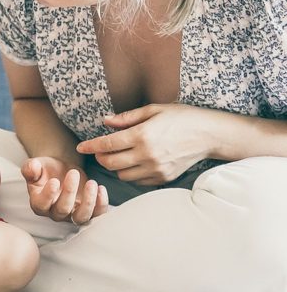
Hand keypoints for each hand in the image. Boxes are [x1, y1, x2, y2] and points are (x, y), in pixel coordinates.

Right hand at [21, 156, 107, 224]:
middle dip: (69, 192)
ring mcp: (72, 214)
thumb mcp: (36, 166)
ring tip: (92, 183)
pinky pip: (96, 214)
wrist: (60, 170)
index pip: (42, 204)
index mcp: (39, 202)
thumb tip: (32, 167)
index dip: (48, 195)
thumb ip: (30, 167)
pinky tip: (101, 188)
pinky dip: (101, 204)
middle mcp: (55, 212)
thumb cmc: (46, 170)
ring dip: (88, 202)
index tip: (54, 181)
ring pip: (81, 217)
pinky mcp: (88, 211)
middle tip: (73, 172)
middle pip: (62, 210)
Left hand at [77, 104, 212, 185]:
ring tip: (118, 155)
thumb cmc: (181, 117)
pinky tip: (134, 162)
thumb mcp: (153, 110)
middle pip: (111, 163)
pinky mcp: (163, 179)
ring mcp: (156, 169)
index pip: (108, 144)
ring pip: (123, 175)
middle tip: (100, 150)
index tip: (81, 146)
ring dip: (115, 166)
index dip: (91, 146)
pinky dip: (131, 173)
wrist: (209, 134)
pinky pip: (138, 181)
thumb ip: (126, 118)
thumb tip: (105, 121)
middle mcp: (148, 155)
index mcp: (143, 135)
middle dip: (101, 157)